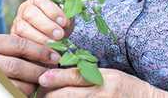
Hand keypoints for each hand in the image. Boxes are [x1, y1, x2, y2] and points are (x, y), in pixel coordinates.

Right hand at [0, 32, 60, 95]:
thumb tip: (50, 51)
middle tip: (51, 72)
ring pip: (13, 84)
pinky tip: (29, 89)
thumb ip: (18, 45)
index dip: (40, 51)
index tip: (55, 57)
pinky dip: (22, 92)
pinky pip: (9, 92)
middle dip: (38, 70)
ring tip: (42, 81)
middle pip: (16, 66)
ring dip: (31, 84)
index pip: (19, 45)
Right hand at [11, 0, 71, 44]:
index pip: (41, 0)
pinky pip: (18, 42)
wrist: (53, 41)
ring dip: (40, 38)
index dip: (53, 11)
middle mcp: (25, 8)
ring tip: (54, 45)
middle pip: (30, 13)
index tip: (64, 22)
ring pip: (22, 28)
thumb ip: (67, 17)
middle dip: (47, 26)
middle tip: (60, 35)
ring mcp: (17, 22)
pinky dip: (32, 47)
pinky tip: (44, 53)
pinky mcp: (13, 37)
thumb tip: (68, 19)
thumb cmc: (61, 26)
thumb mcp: (66, 20)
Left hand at [37, 67, 156, 97]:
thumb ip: (88, 74)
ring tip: (49, 97)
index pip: (75, 76)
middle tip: (41, 93)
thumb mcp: (109, 75)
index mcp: (105, 78)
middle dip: (50, 94)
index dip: (56, 77)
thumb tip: (62, 72)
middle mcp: (102, 93)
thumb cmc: (126, 88)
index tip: (42, 78)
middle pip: (66, 95)